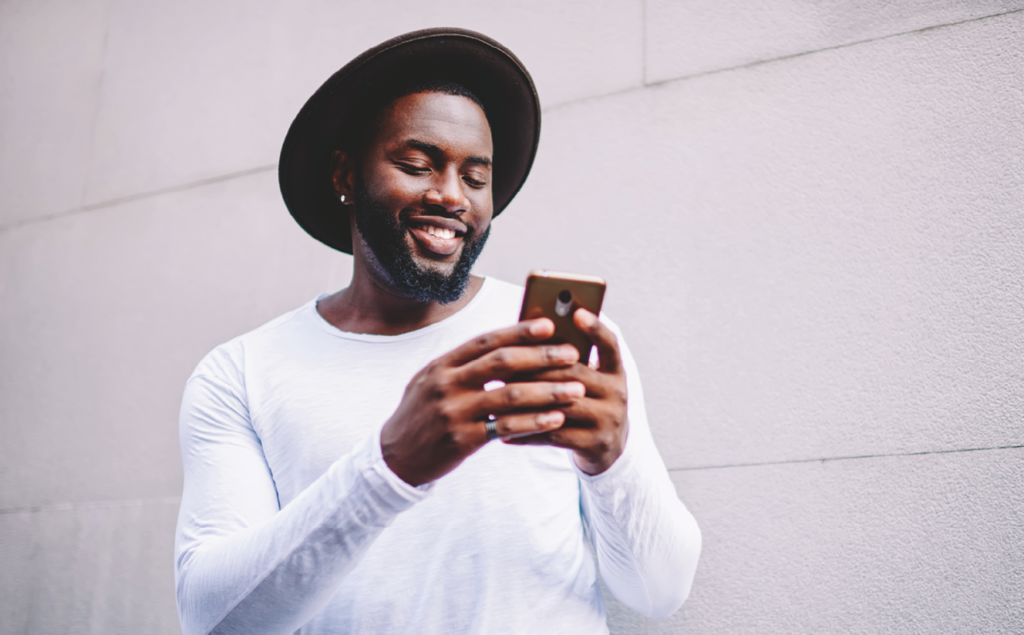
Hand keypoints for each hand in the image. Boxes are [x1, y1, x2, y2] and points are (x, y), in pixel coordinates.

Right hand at [380, 319, 583, 485]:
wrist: (394, 458)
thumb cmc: (422, 415)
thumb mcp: (432, 382)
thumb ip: (463, 366)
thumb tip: (508, 346)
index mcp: (441, 365)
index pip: (486, 341)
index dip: (519, 331)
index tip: (549, 325)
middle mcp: (446, 384)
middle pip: (501, 363)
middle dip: (541, 356)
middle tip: (572, 354)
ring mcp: (453, 412)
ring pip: (509, 395)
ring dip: (547, 391)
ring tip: (576, 388)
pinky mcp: (461, 440)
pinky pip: (505, 428)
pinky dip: (534, 422)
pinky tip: (556, 419)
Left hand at [505, 309, 628, 474]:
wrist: (608, 449)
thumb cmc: (586, 405)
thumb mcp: (589, 382)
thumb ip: (569, 362)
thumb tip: (528, 337)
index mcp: (615, 371)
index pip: (610, 343)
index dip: (595, 328)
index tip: (577, 312)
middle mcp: (617, 393)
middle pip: (574, 373)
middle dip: (536, 367)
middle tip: (502, 362)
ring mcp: (608, 419)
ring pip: (561, 405)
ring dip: (526, 400)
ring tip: (497, 394)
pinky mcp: (596, 444)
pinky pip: (554, 435)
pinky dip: (527, 432)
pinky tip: (504, 431)